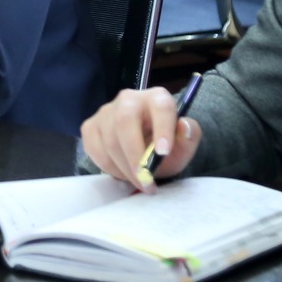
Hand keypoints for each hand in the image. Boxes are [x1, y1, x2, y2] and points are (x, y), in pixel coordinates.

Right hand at [80, 86, 202, 191]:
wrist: (146, 149)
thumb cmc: (166, 146)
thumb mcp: (184, 145)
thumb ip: (190, 136)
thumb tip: (184, 126)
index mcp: (157, 98)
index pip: (160, 107)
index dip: (162, 128)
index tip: (164, 153)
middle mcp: (129, 99)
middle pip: (125, 121)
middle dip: (134, 155)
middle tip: (145, 180)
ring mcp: (106, 111)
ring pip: (109, 140)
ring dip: (124, 168)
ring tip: (139, 182)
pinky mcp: (91, 126)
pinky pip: (94, 149)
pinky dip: (108, 167)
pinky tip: (122, 173)